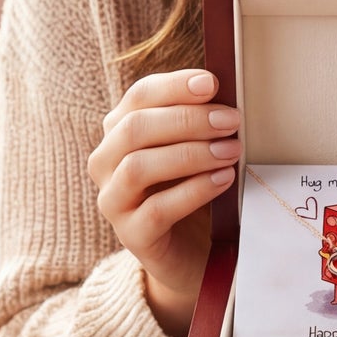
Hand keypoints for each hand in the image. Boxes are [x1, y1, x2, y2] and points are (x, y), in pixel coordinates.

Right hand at [88, 69, 238, 336]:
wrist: (194, 252)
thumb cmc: (195, 190)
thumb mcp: (196, 149)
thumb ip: (201, 122)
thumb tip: (224, 90)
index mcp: (120, 133)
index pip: (138, 97)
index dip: (173, 86)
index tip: (211, 83)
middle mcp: (106, 163)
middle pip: (134, 128)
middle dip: (187, 119)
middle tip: (231, 120)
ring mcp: (113, 201)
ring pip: (137, 167)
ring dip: (190, 154)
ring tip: (230, 151)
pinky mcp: (131, 235)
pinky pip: (156, 209)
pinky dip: (193, 190)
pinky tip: (223, 179)